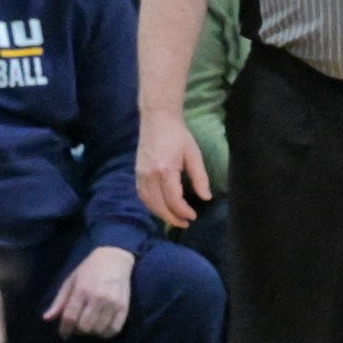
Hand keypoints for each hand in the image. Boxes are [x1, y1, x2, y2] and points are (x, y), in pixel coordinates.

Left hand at [44, 246, 133, 339]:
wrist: (114, 259)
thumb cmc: (89, 269)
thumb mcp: (70, 281)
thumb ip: (59, 301)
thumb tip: (47, 319)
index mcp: (81, 290)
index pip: (70, 317)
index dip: (64, 329)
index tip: (63, 334)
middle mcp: (98, 298)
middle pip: (84, 326)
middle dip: (78, 331)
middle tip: (78, 327)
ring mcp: (112, 303)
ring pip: (99, 329)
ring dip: (92, 332)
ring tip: (90, 327)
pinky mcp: (124, 306)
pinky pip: (115, 328)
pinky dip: (107, 333)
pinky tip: (102, 328)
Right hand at [136, 110, 209, 228]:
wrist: (157, 119)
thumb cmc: (179, 135)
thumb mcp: (194, 155)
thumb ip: (200, 178)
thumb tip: (205, 198)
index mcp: (165, 170)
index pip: (172, 199)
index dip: (182, 211)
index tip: (193, 216)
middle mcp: (149, 174)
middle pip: (157, 205)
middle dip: (171, 218)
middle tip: (185, 223)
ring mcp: (140, 174)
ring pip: (147, 202)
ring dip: (160, 214)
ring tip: (175, 219)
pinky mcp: (136, 172)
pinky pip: (141, 195)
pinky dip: (151, 205)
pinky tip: (161, 208)